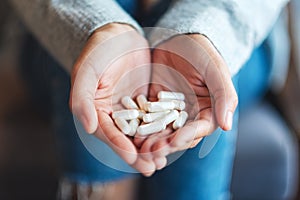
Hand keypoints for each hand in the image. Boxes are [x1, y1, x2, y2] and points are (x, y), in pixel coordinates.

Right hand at [70, 23, 155, 175]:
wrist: (119, 35)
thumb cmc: (98, 51)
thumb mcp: (87, 71)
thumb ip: (83, 99)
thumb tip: (88, 127)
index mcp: (96, 110)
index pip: (107, 132)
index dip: (119, 145)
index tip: (132, 157)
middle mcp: (112, 114)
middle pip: (125, 138)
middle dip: (138, 154)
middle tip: (151, 168)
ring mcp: (130, 109)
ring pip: (141, 131)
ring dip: (151, 146)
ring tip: (163, 161)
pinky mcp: (145, 102)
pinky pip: (154, 117)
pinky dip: (162, 129)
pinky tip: (172, 138)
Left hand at [138, 34, 237, 159]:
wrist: (178, 38)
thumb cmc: (201, 51)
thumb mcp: (215, 70)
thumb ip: (224, 95)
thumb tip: (227, 126)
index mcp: (207, 111)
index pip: (200, 129)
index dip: (189, 136)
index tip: (177, 141)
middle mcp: (189, 116)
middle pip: (179, 135)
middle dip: (167, 144)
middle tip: (154, 150)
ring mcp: (169, 112)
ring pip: (162, 132)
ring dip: (152, 141)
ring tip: (141, 147)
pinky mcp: (153, 106)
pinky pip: (147, 119)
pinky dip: (141, 127)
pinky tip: (132, 134)